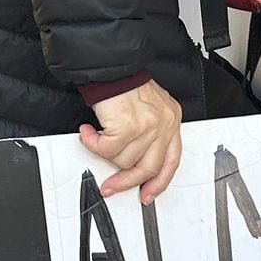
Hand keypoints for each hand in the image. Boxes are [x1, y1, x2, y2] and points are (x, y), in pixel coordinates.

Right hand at [81, 79, 182, 203]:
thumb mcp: (148, 109)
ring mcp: (148, 126)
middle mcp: (163, 124)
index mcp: (171, 121)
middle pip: (149, 168)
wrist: (110, 66)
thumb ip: (149, 135)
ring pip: (124, 160)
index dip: (158, 182)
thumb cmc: (124, 85)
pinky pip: (107, 150)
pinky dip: (93, 144)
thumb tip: (133, 162)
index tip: (147, 194)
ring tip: (97, 138)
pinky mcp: (128, 126)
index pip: (171, 161)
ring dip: (105, 153)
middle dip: (127, 181)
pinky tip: (89, 133)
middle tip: (111, 186)